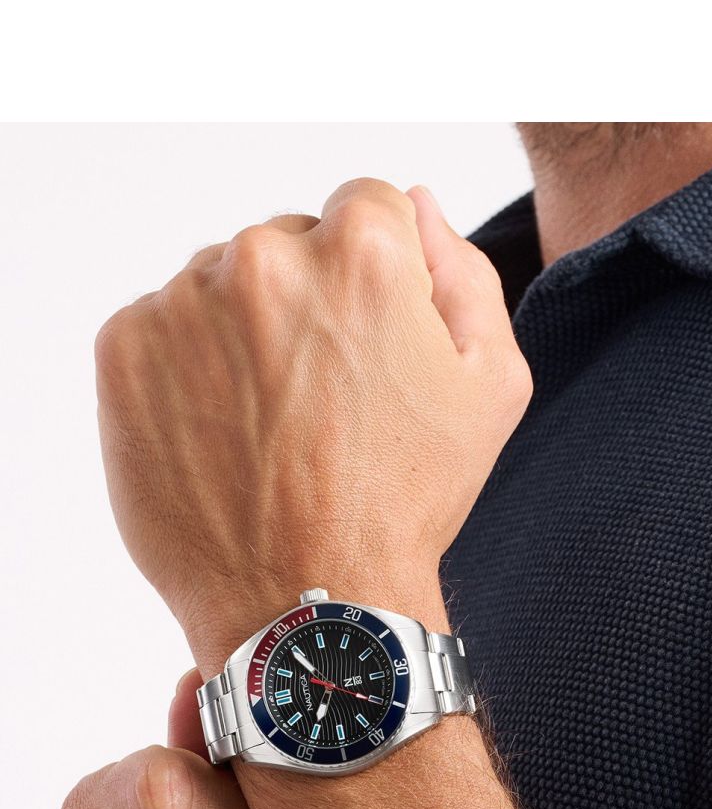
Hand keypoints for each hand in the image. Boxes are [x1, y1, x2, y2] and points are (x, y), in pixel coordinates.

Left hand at [94, 180, 531, 672]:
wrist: (310, 601)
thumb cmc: (407, 502)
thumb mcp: (491, 389)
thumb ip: (466, 275)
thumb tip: (420, 206)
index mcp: (363, 253)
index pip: (367, 208)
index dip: (380, 281)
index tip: (373, 348)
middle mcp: (265, 258)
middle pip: (289, 244)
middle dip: (309, 304)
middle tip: (326, 402)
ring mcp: (184, 303)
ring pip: (220, 286)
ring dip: (244, 335)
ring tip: (274, 428)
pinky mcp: (124, 349)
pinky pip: (162, 329)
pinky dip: (189, 370)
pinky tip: (226, 435)